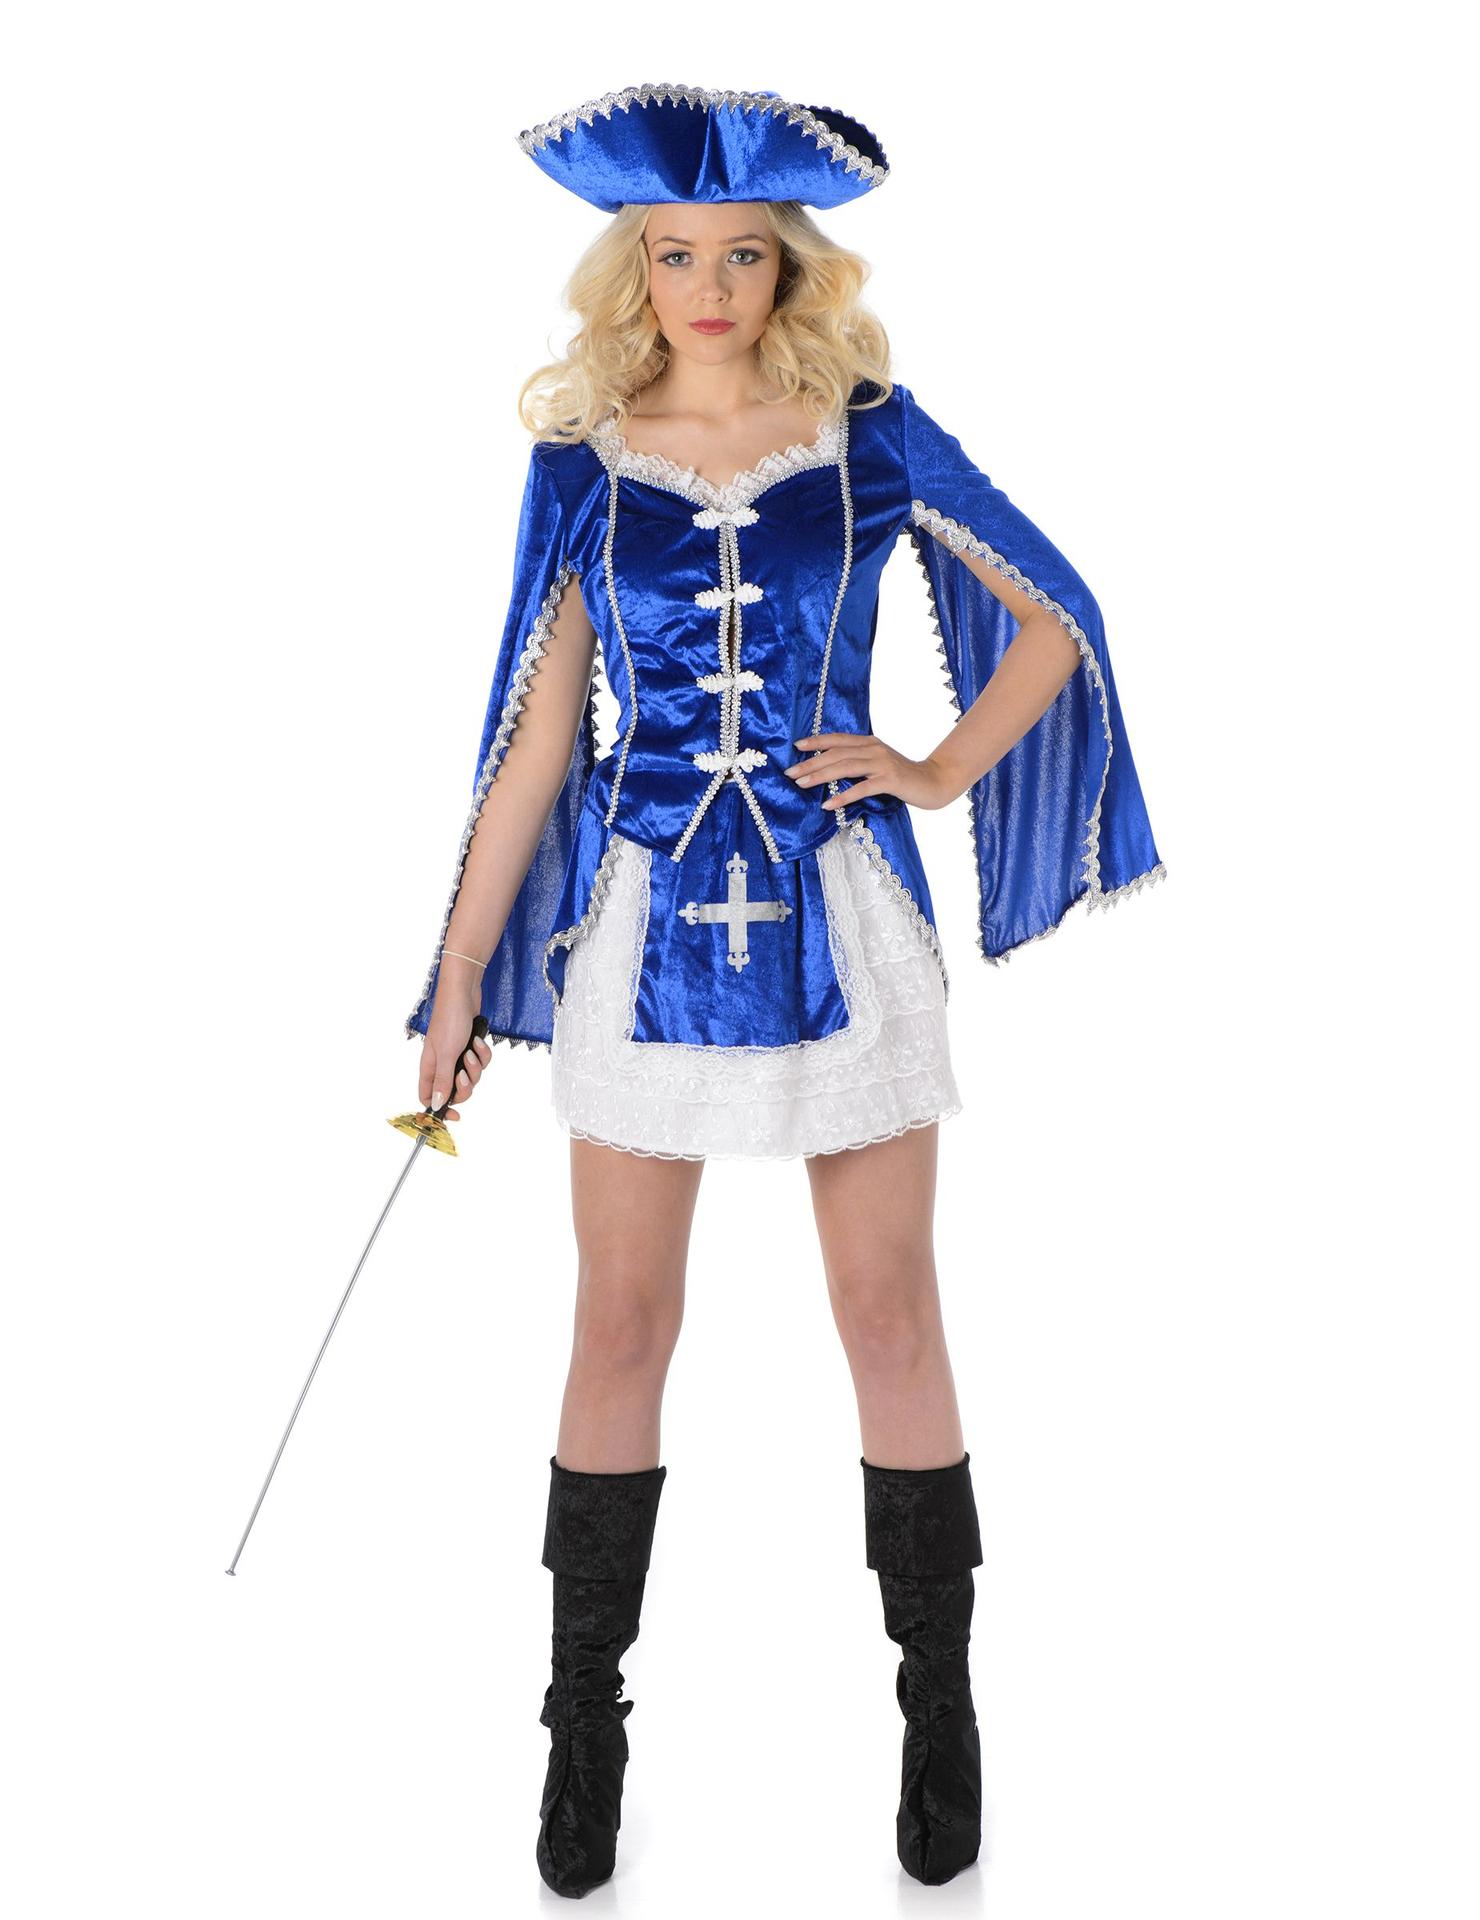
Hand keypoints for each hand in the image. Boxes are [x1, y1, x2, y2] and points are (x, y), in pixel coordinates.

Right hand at [420, 973, 492, 1120]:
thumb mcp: (446, 1054)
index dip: (439, 1109)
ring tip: (472, 1049)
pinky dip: (483, 1054)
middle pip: (454, 1090)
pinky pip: (480, 1062)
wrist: (464, 993)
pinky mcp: (470, 1047)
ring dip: (476, 1066)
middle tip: (466, 1071)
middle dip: (465, 1085)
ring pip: (470, 1076)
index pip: (427, 1096)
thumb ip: (442, 1080)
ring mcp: (456, 1055)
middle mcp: (441, 1063)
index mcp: (429, 1067)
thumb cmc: (450, 1020)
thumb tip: (435, 1105)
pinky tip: (478, 1040)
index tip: (454, 1115)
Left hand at [782, 734, 957, 811]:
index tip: (796, 747)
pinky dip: (842, 796)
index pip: (838, 739)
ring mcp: (882, 763)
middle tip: (789, 773)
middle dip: (810, 763)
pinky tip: (827, 805)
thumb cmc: (904, 777)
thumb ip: (860, 762)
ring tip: (801, 784)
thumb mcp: (879, 764)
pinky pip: (861, 788)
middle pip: (836, 753)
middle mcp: (874, 748)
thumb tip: (832, 769)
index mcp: (870, 742)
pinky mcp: (890, 780)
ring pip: (844, 767)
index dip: (816, 742)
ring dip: (820, 776)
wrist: (935, 782)